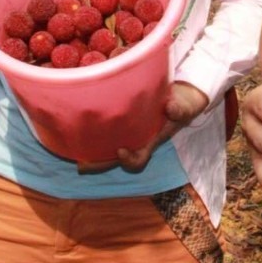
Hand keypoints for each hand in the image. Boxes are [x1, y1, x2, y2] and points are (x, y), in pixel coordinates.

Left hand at [76, 82, 208, 173]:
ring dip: (94, 154)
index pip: (140, 157)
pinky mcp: (124, 121)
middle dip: (100, 163)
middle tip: (81, 166)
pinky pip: (108, 133)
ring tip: (76, 157)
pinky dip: (94, 136)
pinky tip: (79, 134)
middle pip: (118, 159)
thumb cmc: (183, 103)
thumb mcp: (185, 105)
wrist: (182, 96)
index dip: (130, 159)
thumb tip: (171, 109)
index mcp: (153, 140)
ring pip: (110, 148)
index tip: (120, 151)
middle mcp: (139, 140)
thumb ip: (180, 108)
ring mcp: (131, 132)